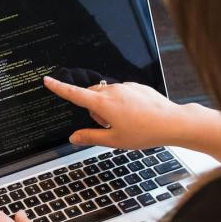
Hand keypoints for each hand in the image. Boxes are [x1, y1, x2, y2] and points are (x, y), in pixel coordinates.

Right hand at [43, 76, 220, 161]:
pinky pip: (121, 93)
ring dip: (108, 107)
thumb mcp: (113, 141)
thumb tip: (74, 137)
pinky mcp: (136, 86)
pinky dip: (121, 103)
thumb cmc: (144, 132)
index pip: (74, 94)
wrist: (173, 122)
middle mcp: (112, 91)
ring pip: (106, 95)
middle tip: (108, 126)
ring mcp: (125, 87)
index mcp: (103, 104)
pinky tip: (135, 116)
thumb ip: (90, 137)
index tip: (48, 80)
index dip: (59, 88)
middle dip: (93, 110)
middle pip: (91, 96)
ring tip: (126, 123)